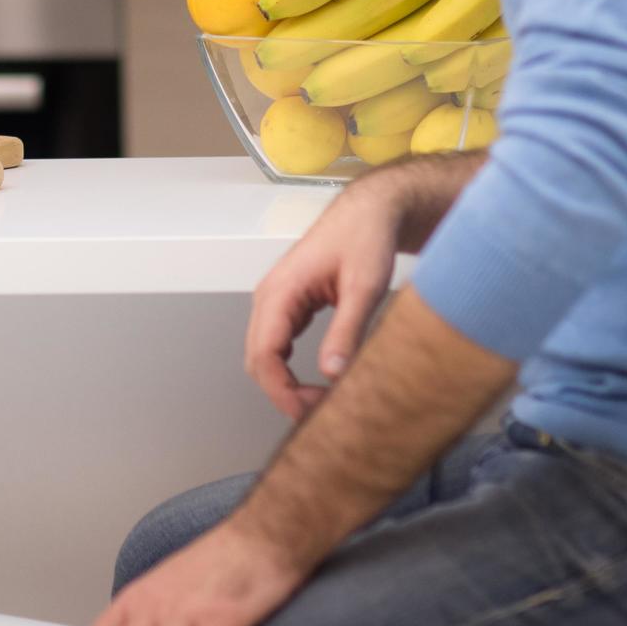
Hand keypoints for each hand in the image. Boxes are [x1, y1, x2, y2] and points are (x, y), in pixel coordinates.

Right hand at [243, 181, 401, 421]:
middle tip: (320, 413)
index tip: (310, 411)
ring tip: (319, 402)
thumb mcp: (364, 286)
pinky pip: (276, 345)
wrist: (369, 212)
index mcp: (281, 290)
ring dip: (284, 383)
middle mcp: (270, 296)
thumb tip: (332, 373)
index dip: (282, 391)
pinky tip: (315, 382)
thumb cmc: (365, 238)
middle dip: (283, 393)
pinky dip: (289, 370)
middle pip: (257, 360)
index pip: (263, 355)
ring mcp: (276, 300)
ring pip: (264, 355)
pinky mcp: (289, 305)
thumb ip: (347, 330)